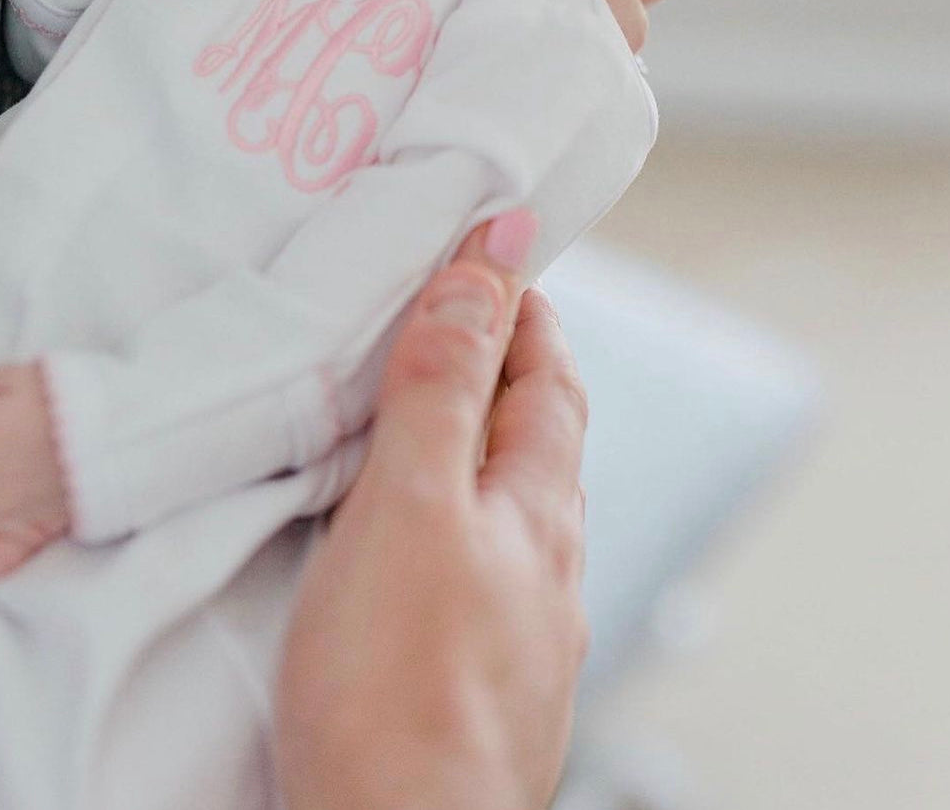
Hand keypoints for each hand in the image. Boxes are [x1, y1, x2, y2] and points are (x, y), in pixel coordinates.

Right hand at [275, 210, 588, 809]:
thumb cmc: (399, 689)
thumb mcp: (412, 501)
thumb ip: (444, 382)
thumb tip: (490, 260)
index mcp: (539, 511)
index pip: (549, 378)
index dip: (524, 311)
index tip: (492, 261)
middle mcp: (547, 572)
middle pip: (540, 443)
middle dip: (506, 373)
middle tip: (461, 325)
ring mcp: (523, 638)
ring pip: (512, 513)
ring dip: (480, 452)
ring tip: (431, 424)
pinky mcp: (480, 689)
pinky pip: (481, 575)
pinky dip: (455, 526)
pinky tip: (418, 554)